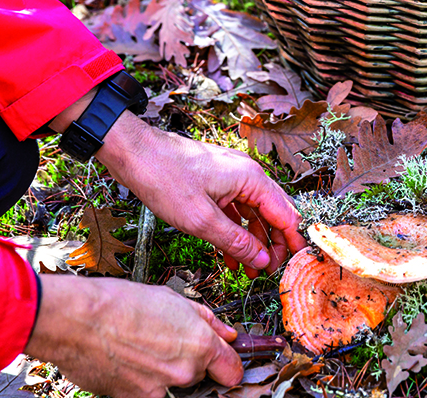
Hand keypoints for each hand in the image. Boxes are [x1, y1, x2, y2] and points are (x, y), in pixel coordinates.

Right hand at [25, 275, 240, 397]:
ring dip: (164, 373)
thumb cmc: (119, 303)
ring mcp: (157, 391)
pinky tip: (127, 360)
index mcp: (199, 344)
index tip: (224, 363)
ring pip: (172, 386)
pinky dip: (141, 381)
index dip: (228, 365)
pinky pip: (147, 392)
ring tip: (142, 348)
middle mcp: (183, 372)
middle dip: (189, 362)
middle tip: (166, 341)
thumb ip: (206, 319)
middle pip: (199, 376)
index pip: (232, 370)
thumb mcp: (172, 299)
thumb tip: (227, 333)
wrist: (76, 320)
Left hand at [51, 93, 304, 276]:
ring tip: (250, 271)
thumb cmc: (163, 177)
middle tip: (269, 273)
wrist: (132, 153)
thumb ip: (235, 241)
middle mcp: (246, 175)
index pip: (285, 215)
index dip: (292, 242)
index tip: (294, 266)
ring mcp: (231, 178)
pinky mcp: (215, 182)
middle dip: (273, 245)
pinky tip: (230, 256)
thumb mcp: (200, 220)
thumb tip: (263, 259)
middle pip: (273, 214)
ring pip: (253, 215)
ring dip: (253, 242)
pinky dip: (235, 232)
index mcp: (250, 179)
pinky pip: (234, 211)